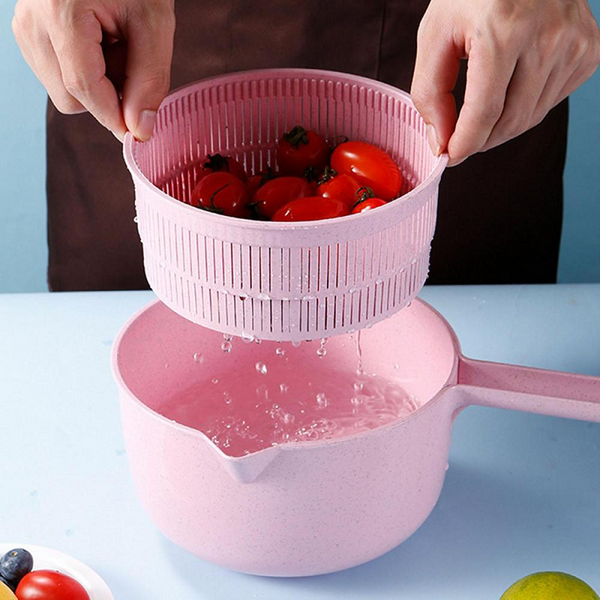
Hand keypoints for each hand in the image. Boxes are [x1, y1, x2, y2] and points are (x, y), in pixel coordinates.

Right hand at [12, 0, 175, 140]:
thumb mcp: (154, 21)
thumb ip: (150, 80)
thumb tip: (140, 129)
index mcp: (60, 12)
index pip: (84, 88)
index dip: (116, 116)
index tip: (140, 131)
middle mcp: (32, 22)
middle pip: (71, 99)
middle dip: (108, 95)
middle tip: (130, 61)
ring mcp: (24, 28)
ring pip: (63, 92)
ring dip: (97, 83)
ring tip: (113, 44)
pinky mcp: (28, 33)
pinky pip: (59, 75)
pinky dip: (84, 71)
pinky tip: (98, 42)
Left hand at [411, 0, 599, 165]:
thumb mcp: (435, 34)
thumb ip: (430, 93)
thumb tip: (441, 142)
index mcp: (504, 30)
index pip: (485, 113)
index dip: (463, 144)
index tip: (448, 156)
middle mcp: (547, 36)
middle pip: (510, 122)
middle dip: (480, 141)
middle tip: (460, 138)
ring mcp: (574, 43)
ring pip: (531, 118)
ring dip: (501, 128)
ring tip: (482, 112)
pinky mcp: (589, 50)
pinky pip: (551, 102)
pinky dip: (526, 108)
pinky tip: (511, 87)